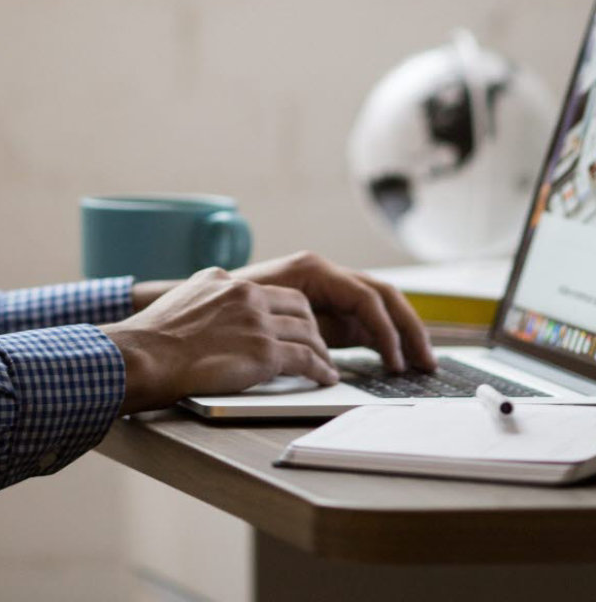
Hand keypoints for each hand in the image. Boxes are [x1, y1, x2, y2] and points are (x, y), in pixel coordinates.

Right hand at [103, 266, 339, 412]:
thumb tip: (217, 311)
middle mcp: (245, 294)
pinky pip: (306, 360)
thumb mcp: (183, 298)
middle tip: (316, 343)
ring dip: (320, 351)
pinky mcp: (265, 353)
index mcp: (224, 280)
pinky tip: (325, 377)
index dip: (287, 310)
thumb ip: (208, 298)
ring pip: (306, 333)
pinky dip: (321, 369)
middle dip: (310, 326)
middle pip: (298, 306)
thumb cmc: (155, 337)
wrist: (147, 355)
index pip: (269, 291)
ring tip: (325, 364)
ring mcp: (257, 323)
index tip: (294, 323)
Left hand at [233, 251, 435, 373]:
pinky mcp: (328, 308)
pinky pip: (365, 319)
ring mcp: (329, 290)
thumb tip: (339, 357)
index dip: (387, 329)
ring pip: (379, 306)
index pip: (366, 296)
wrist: (207, 315)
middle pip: (382, 296)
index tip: (397, 361)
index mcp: (313, 270)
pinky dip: (384, 338)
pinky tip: (396, 362)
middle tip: (427, 363)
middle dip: (408, 328)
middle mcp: (325, 275)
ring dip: (403, 332)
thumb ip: (309, 333)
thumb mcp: (272, 321)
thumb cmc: (235, 314)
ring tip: (421, 364)